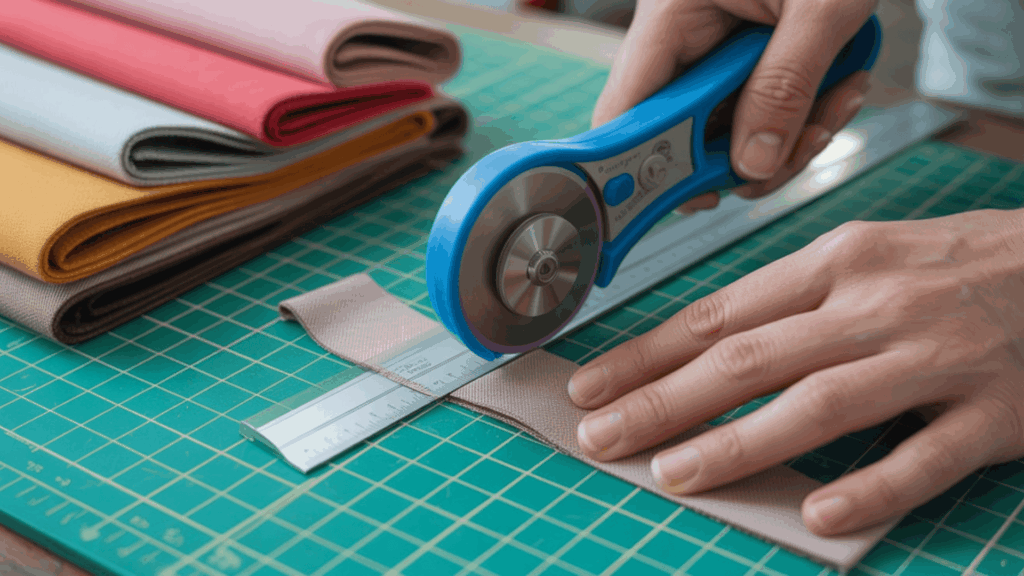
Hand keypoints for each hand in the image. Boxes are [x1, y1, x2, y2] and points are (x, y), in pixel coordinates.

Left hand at [568, 209, 1023, 534]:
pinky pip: (927, 456)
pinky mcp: (996, 411)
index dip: (648, 355)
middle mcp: (876, 304)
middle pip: (749, 359)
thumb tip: (704, 349)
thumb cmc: (955, 265)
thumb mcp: (868, 258)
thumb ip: (792, 300)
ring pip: (820, 404)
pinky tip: (821, 512)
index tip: (592, 387)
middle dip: (662, 401)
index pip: (720, 315)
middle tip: (599, 438)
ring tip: (672, 475)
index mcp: (837, 261)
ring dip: (738, 443)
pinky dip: (873, 485)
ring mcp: (936, 357)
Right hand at [592, 0, 875, 213]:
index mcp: (673, 12)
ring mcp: (713, 50)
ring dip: (784, 140)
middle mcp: (682, 35)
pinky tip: (839, 92)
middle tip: (793, 151)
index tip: (681, 200)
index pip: (629, 106)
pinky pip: (757, 114)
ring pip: (725, 132)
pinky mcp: (745, 60)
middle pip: (679, 133)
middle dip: (741, 156)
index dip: (643, 163)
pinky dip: (799, 120)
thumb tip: (752, 167)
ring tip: (837, 103)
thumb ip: (785, 89)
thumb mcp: (822, 9)